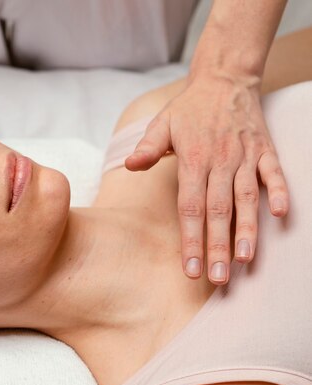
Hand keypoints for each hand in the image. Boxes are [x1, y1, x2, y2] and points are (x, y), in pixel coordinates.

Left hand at [124, 74, 288, 284]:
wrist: (224, 79)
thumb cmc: (189, 108)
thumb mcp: (162, 123)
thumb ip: (148, 147)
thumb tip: (129, 165)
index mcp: (193, 159)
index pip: (190, 207)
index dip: (190, 240)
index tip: (189, 268)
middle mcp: (220, 161)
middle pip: (218, 211)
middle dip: (216, 247)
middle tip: (217, 279)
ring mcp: (245, 156)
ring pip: (246, 198)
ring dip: (247, 230)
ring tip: (245, 260)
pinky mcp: (265, 150)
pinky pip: (274, 173)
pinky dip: (279, 192)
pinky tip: (280, 215)